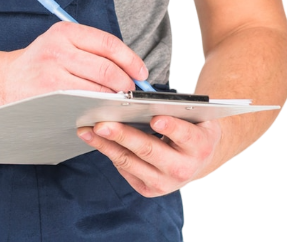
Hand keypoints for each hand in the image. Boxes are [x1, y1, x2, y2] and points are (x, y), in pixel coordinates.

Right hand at [0, 22, 148, 104]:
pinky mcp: (50, 94)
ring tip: (120, 102)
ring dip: (116, 98)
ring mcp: (53, 72)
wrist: (4, 82)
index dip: (130, 59)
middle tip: (132, 92)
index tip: (141, 72)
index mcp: (65, 31)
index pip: (108, 43)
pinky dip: (100, 107)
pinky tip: (103, 110)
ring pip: (99, 88)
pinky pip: (85, 102)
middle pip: (107, 68)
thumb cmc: (40, 64)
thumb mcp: (60, 43)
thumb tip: (130, 66)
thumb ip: (91, 49)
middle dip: (126, 84)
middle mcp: (58, 48)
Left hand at [77, 116, 220, 196]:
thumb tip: (142, 96)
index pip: (185, 135)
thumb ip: (175, 107)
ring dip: (106, 145)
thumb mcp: (192, 115)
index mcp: (199, 146)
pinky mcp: (149, 190)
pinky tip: (95, 140)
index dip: (170, 127)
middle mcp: (183, 169)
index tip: (155, 118)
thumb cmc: (191, 127)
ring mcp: (164, 183)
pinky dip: (109, 152)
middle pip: (149, 150)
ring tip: (87, 130)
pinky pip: (125, 169)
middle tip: (102, 124)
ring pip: (130, 162)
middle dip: (123, 135)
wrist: (198, 159)